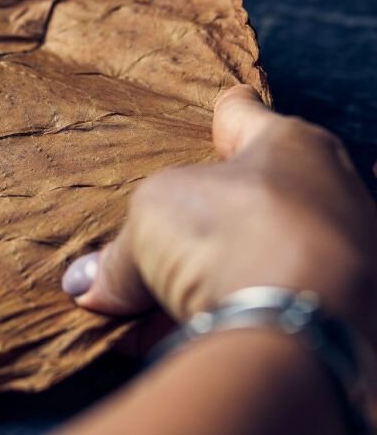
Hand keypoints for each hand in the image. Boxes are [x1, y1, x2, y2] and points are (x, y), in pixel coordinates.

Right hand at [62, 85, 376, 348]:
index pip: (248, 117)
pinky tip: (183, 336)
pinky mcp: (342, 317)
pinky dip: (228, 317)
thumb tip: (90, 283)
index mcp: (292, 146)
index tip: (230, 99)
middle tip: (168, 230)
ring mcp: (345, 258)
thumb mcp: (150, 218)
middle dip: (212, 214)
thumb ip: (121, 251)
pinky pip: (271, 309)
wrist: (297, 334)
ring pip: (263, 258)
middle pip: (257, 195)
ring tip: (157, 301)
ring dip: (214, 276)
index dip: (229, 112)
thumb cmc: (228, 235)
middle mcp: (330, 196)